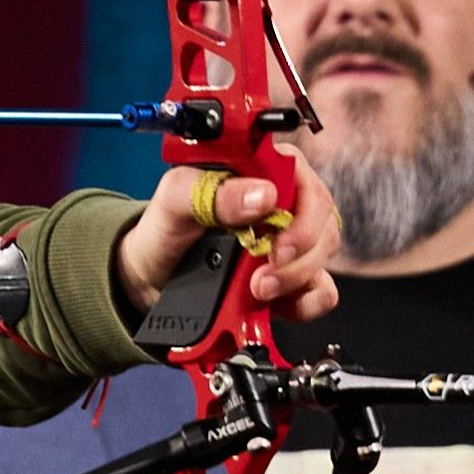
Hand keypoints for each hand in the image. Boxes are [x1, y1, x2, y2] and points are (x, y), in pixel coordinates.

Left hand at [114, 159, 342, 323]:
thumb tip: (264, 196)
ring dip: (296, 278)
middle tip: (263, 276)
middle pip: (321, 219)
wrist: (151, 275)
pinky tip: (277, 303)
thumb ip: (213, 192)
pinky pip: (322, 289)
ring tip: (257, 290)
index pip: (303, 180)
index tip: (278, 243)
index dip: (301, 213)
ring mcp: (291, 240)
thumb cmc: (164, 228)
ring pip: (323, 254)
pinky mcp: (292, 276)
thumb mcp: (175, 201)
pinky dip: (306, 301)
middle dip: (298, 253)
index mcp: (261, 170)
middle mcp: (284, 201)